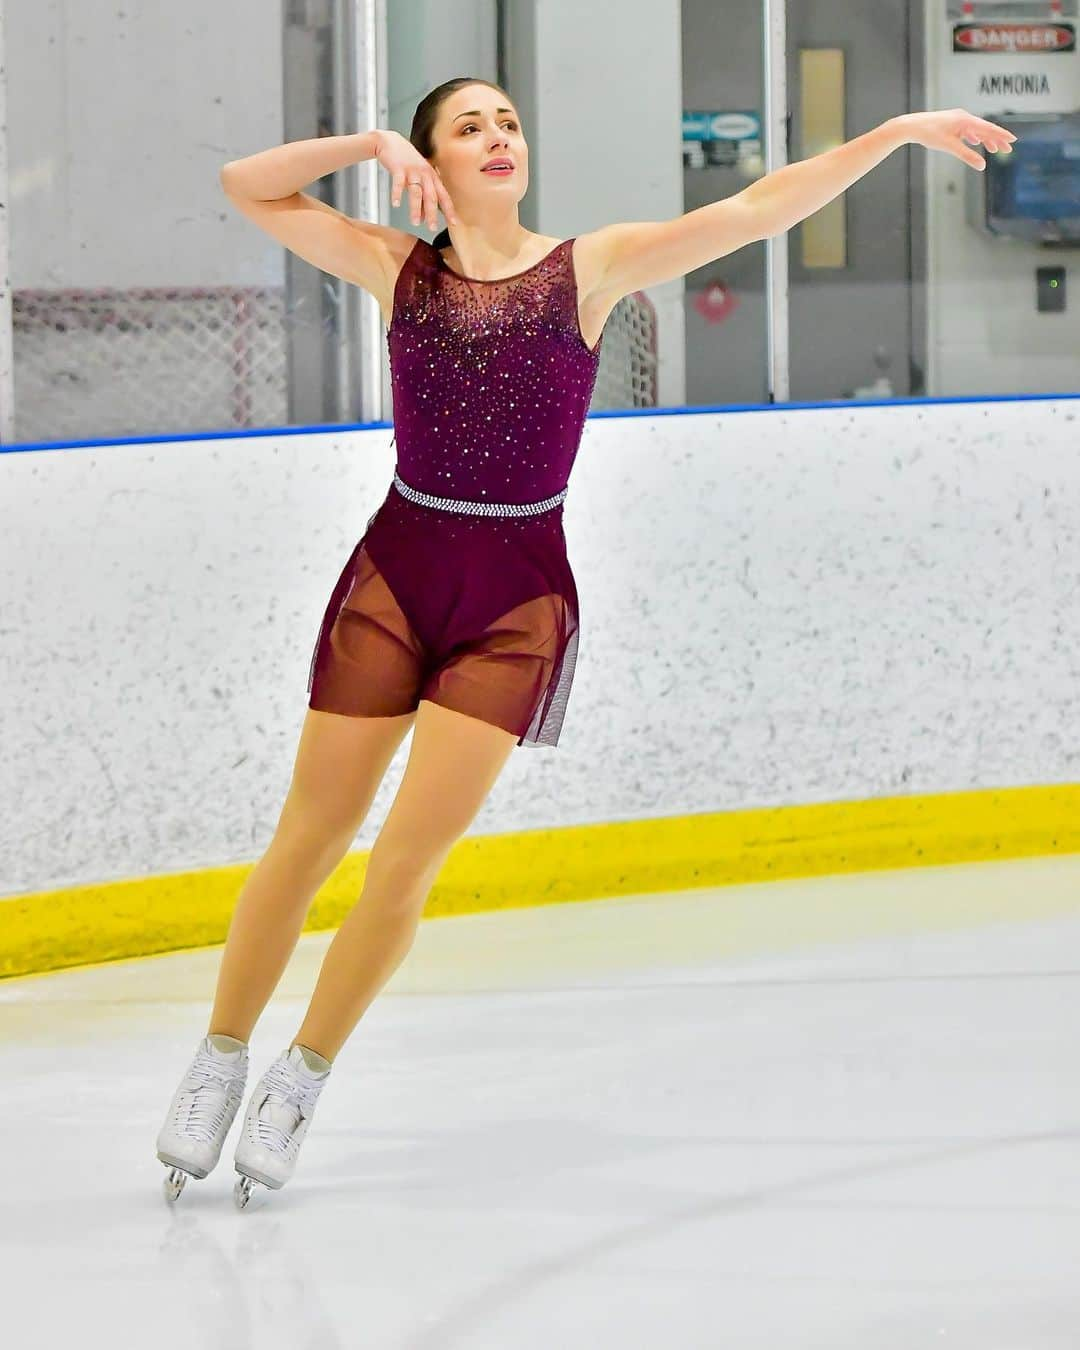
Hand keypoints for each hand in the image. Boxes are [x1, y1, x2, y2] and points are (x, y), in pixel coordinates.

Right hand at [374, 130, 458, 229]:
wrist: (390, 142)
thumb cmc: (406, 161)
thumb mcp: (417, 177)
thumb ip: (422, 195)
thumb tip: (424, 216)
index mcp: (432, 176)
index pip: (443, 195)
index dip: (449, 209)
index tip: (454, 222)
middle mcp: (424, 173)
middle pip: (431, 196)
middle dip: (432, 213)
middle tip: (432, 228)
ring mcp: (412, 170)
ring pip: (416, 192)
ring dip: (415, 208)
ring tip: (415, 222)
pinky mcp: (398, 167)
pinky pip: (398, 183)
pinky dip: (397, 194)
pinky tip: (396, 204)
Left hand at [895, 109, 1016, 169]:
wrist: (912, 126)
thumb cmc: (930, 134)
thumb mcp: (950, 147)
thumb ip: (967, 156)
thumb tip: (982, 166)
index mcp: (966, 120)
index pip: (988, 128)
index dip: (1001, 135)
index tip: (1013, 140)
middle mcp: (964, 117)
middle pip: (985, 129)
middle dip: (996, 139)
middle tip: (1008, 149)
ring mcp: (957, 119)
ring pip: (976, 130)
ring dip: (985, 139)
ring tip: (994, 149)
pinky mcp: (951, 123)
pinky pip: (967, 130)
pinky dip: (973, 136)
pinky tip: (976, 141)